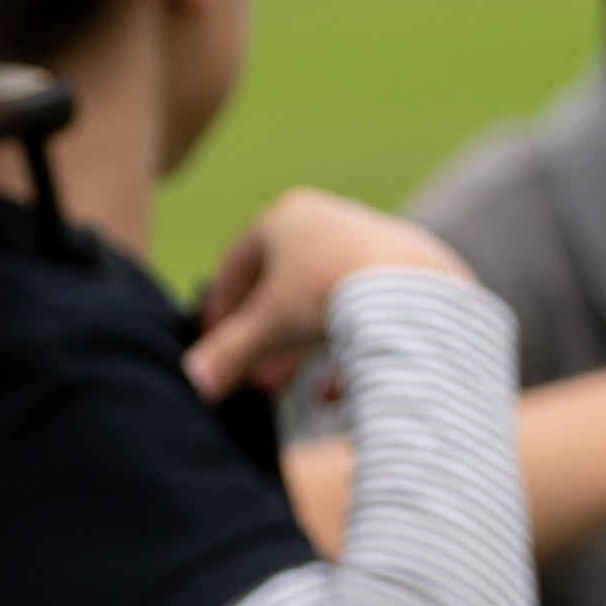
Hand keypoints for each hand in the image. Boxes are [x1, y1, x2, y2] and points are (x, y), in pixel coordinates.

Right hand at [184, 189, 469, 396]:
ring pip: (323, 300)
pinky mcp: (406, 269)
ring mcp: (370, 241)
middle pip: (283, 286)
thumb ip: (225, 355)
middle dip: (265, 338)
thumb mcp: (264, 330)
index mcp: (284, 218)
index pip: (238, 265)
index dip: (220, 309)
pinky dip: (346, 346)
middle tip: (257, 377)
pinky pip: (364, 310)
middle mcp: (327, 220)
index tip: (212, 343)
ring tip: (296, 387)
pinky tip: (339, 387)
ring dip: (303, 347)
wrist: (413, 290)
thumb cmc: (326, 296)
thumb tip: (192, 385)